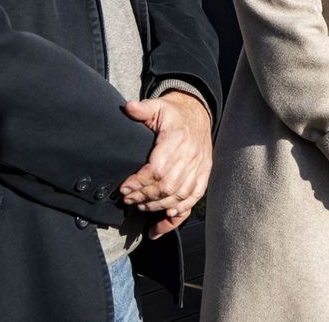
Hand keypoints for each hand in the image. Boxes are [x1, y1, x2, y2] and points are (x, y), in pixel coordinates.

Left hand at [119, 91, 212, 237]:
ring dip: (157, 206)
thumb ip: (142, 109)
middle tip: (128, 199)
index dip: (139, 182)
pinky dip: (178, 213)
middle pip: (167, 186)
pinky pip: (193, 199)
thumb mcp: (157, 106)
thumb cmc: (173, 114)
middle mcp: (191, 154)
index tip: (124, 187)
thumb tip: (128, 107)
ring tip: (140, 206)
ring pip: (179, 195)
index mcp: (177, 137)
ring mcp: (200, 167)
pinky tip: (163, 221)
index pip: (158, 168)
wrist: (198, 114)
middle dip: (144, 196)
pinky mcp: (204, 175)